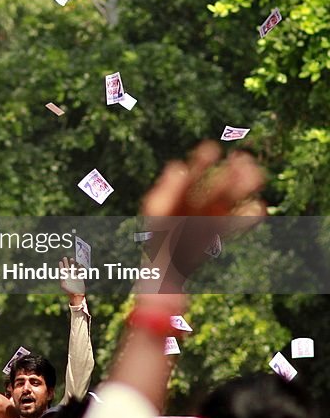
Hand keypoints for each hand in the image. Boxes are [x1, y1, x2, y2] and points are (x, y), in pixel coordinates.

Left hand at [59, 256, 85, 300]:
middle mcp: (70, 276)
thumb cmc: (69, 291)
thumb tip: (61, 276)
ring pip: (73, 268)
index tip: (60, 261)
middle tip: (65, 257)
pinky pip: (80, 272)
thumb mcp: (64, 286)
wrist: (77, 295)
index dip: (61, 266)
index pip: (62, 270)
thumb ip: (62, 280)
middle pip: (67, 267)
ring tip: (72, 259)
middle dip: (66, 263)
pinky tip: (80, 264)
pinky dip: (80, 268)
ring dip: (73, 264)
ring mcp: (75, 276)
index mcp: (65, 278)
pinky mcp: (80, 278)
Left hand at [139, 142, 265, 290]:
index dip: (202, 159)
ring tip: (257, 176)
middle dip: (231, 171)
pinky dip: (248, 214)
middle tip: (244, 158)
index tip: (212, 148)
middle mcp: (192, 203)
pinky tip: (259, 207)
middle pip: (216, 183)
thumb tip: (179, 165)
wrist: (166, 269)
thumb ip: (168, 190)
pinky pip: (236, 220)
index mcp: (175, 196)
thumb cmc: (158, 238)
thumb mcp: (159, 211)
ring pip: (229, 197)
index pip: (190, 173)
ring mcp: (206, 217)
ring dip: (243, 186)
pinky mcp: (217, 231)